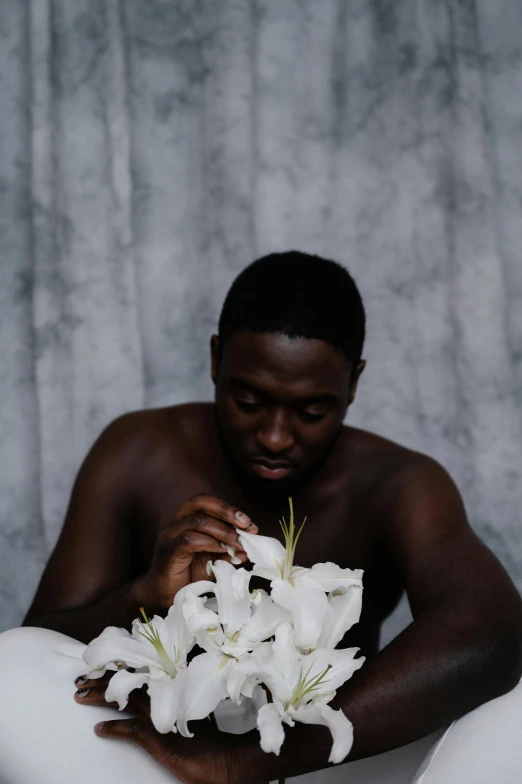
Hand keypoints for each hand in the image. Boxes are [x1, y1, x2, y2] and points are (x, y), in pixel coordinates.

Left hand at [74, 674, 252, 783]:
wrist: (229, 764)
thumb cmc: (212, 748)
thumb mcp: (189, 724)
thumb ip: (174, 710)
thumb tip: (159, 704)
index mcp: (174, 694)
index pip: (143, 676)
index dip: (121, 670)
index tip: (102, 666)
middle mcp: (167, 700)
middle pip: (131, 683)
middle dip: (104, 679)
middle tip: (81, 678)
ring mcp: (163, 719)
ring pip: (127, 700)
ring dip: (102, 697)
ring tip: (81, 695)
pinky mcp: (160, 740)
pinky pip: (131, 731)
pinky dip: (114, 728)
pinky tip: (99, 729)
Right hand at [139, 493, 257, 608]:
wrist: (165, 595)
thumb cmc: (188, 573)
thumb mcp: (212, 558)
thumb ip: (227, 548)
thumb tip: (247, 547)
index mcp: (183, 516)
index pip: (206, 501)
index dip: (228, 509)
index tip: (249, 523)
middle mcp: (174, 519)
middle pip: (201, 502)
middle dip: (227, 512)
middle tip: (247, 527)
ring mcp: (168, 533)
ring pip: (198, 521)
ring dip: (224, 532)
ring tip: (239, 545)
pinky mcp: (167, 549)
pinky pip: (190, 540)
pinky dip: (210, 543)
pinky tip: (223, 550)